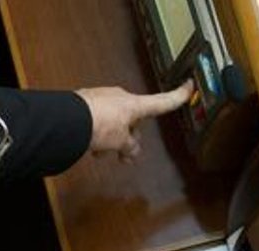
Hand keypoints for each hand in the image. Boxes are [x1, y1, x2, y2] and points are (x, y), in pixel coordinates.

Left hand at [75, 80, 194, 162]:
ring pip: (113, 120)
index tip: (189, 86)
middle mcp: (120, 97)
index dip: (178, 96)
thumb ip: (130, 146)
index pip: (163, 101)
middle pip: (133, 117)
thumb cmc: (99, 124)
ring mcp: (102, 97)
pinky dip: (96, 132)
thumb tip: (133, 151)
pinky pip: (97, 118)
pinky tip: (88, 145)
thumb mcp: (120, 141)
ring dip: (110, 138)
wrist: (68, 119)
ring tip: (100, 153)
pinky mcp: (85, 102)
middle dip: (129, 136)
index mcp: (135, 104)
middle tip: (123, 156)